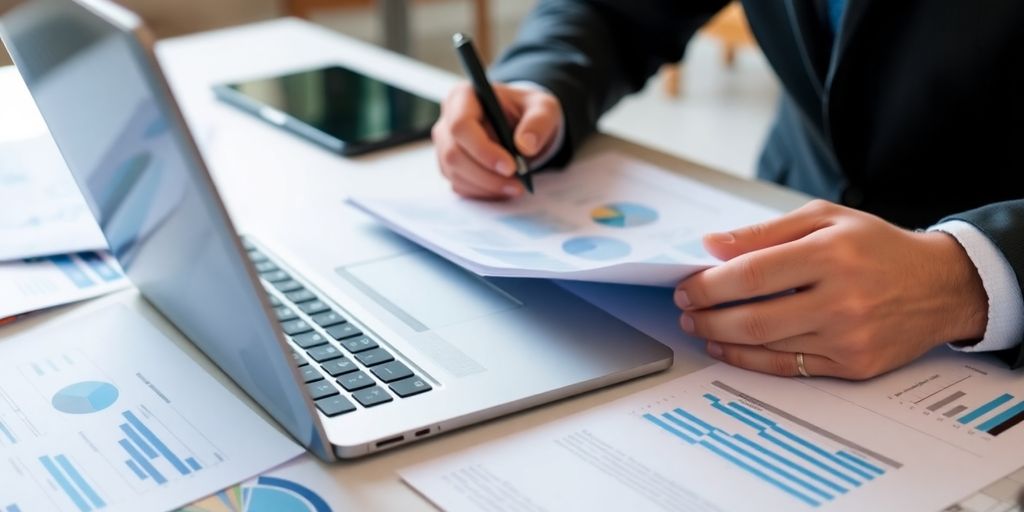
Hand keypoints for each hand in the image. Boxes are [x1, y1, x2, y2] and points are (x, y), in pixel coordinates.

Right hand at [432, 82, 562, 199]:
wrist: (522, 126)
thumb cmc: (527, 112)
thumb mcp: (544, 108)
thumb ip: (539, 122)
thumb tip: (526, 146)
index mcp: (464, 97)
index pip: (461, 125)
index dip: (483, 150)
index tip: (510, 167)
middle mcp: (447, 120)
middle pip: (454, 154)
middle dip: (486, 175)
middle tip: (517, 184)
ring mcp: (445, 145)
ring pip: (455, 173)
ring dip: (486, 186)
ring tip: (515, 187)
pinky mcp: (450, 166)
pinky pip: (459, 185)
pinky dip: (483, 192)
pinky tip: (503, 188)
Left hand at [674, 200, 988, 379]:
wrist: (941, 286)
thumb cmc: (877, 247)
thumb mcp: (825, 218)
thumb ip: (765, 231)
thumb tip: (711, 245)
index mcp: (830, 253)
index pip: (751, 274)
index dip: (708, 284)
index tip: (686, 285)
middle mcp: (840, 299)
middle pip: (752, 317)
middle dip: (706, 315)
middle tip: (685, 309)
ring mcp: (848, 337)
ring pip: (765, 344)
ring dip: (720, 337)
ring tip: (700, 326)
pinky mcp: (853, 365)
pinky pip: (786, 367)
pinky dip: (748, 360)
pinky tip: (727, 348)